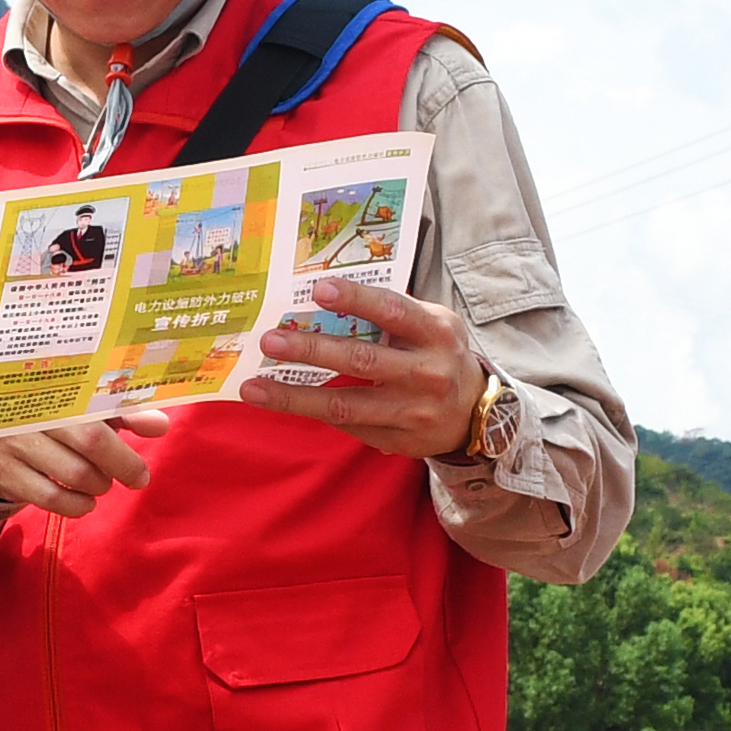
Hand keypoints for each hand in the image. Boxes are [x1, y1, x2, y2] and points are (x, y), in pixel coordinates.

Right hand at [0, 417, 168, 520]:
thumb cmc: (51, 423)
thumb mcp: (86, 412)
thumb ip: (123, 415)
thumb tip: (160, 425)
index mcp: (56, 387)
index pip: (99, 402)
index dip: (130, 424)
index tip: (147, 452)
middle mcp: (33, 410)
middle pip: (90, 440)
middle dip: (122, 465)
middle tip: (137, 478)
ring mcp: (14, 442)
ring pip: (74, 474)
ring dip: (99, 486)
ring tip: (101, 484)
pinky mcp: (5, 472)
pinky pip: (52, 498)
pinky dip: (77, 505)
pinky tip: (84, 501)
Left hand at [242, 273, 480, 460]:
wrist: (475, 413)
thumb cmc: (440, 354)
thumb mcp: (432, 324)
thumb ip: (392, 311)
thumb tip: (327, 295)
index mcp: (436, 333)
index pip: (393, 311)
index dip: (356, 300)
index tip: (318, 290)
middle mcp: (427, 373)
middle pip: (361, 361)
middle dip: (311, 351)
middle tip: (270, 341)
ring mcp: (412, 411)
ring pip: (344, 405)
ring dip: (294, 396)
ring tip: (254, 387)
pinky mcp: (397, 439)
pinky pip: (348, 424)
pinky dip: (313, 410)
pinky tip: (281, 400)